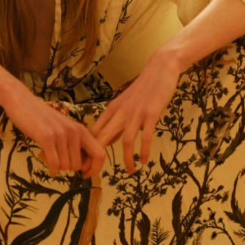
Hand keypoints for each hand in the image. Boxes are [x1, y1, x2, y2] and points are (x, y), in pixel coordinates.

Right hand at [4, 88, 105, 178]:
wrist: (23, 102)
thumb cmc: (43, 119)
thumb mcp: (65, 128)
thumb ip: (75, 143)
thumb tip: (84, 166)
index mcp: (81, 130)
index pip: (100, 154)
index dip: (95, 168)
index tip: (85, 174)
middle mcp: (74, 131)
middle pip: (79, 165)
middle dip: (69, 168)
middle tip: (60, 161)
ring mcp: (61, 134)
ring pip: (66, 166)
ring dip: (58, 167)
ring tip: (51, 156)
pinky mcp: (47, 137)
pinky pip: (55, 164)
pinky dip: (53, 170)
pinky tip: (51, 170)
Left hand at [90, 52, 180, 173]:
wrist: (159, 69)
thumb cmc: (142, 89)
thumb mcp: (124, 105)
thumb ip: (117, 123)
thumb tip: (108, 141)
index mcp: (111, 111)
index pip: (94, 133)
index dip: (86, 151)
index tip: (84, 166)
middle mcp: (120, 113)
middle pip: (103, 139)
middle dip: (95, 159)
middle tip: (92, 175)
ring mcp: (135, 113)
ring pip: (125, 141)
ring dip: (126, 159)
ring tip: (129, 172)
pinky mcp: (150, 113)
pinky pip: (145, 136)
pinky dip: (144, 151)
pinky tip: (145, 161)